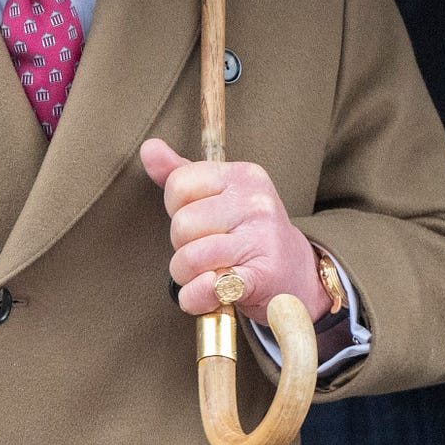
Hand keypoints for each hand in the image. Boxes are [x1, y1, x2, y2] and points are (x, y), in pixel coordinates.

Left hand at [139, 138, 330, 323]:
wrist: (296, 274)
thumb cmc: (245, 232)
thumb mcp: (218, 195)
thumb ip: (180, 172)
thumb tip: (148, 148)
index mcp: (243, 175)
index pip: (179, 183)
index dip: (176, 208)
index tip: (197, 221)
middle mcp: (256, 202)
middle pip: (182, 223)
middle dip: (181, 244)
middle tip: (204, 251)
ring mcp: (262, 238)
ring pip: (191, 256)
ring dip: (186, 275)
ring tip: (204, 274)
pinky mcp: (264, 276)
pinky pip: (209, 285)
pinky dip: (196, 296)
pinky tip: (205, 295)